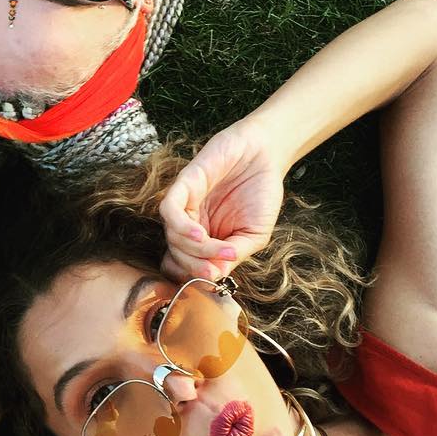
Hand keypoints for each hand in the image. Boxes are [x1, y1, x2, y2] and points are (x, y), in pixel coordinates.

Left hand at [158, 116, 286, 281]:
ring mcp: (185, 205)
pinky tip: (201, 234)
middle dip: (195, 268)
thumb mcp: (255, 234)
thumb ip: (234, 254)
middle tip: (214, 270)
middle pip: (176, 256)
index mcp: (203, 239)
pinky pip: (170, 211)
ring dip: (195, 251)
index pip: (185, 266)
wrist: (266, 155)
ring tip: (221, 250)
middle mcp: (189, 224)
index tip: (213, 280)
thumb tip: (217, 275)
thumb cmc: (260, 193)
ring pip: (173, 237)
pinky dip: (182, 228)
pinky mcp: (184, 184)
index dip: (193, 278)